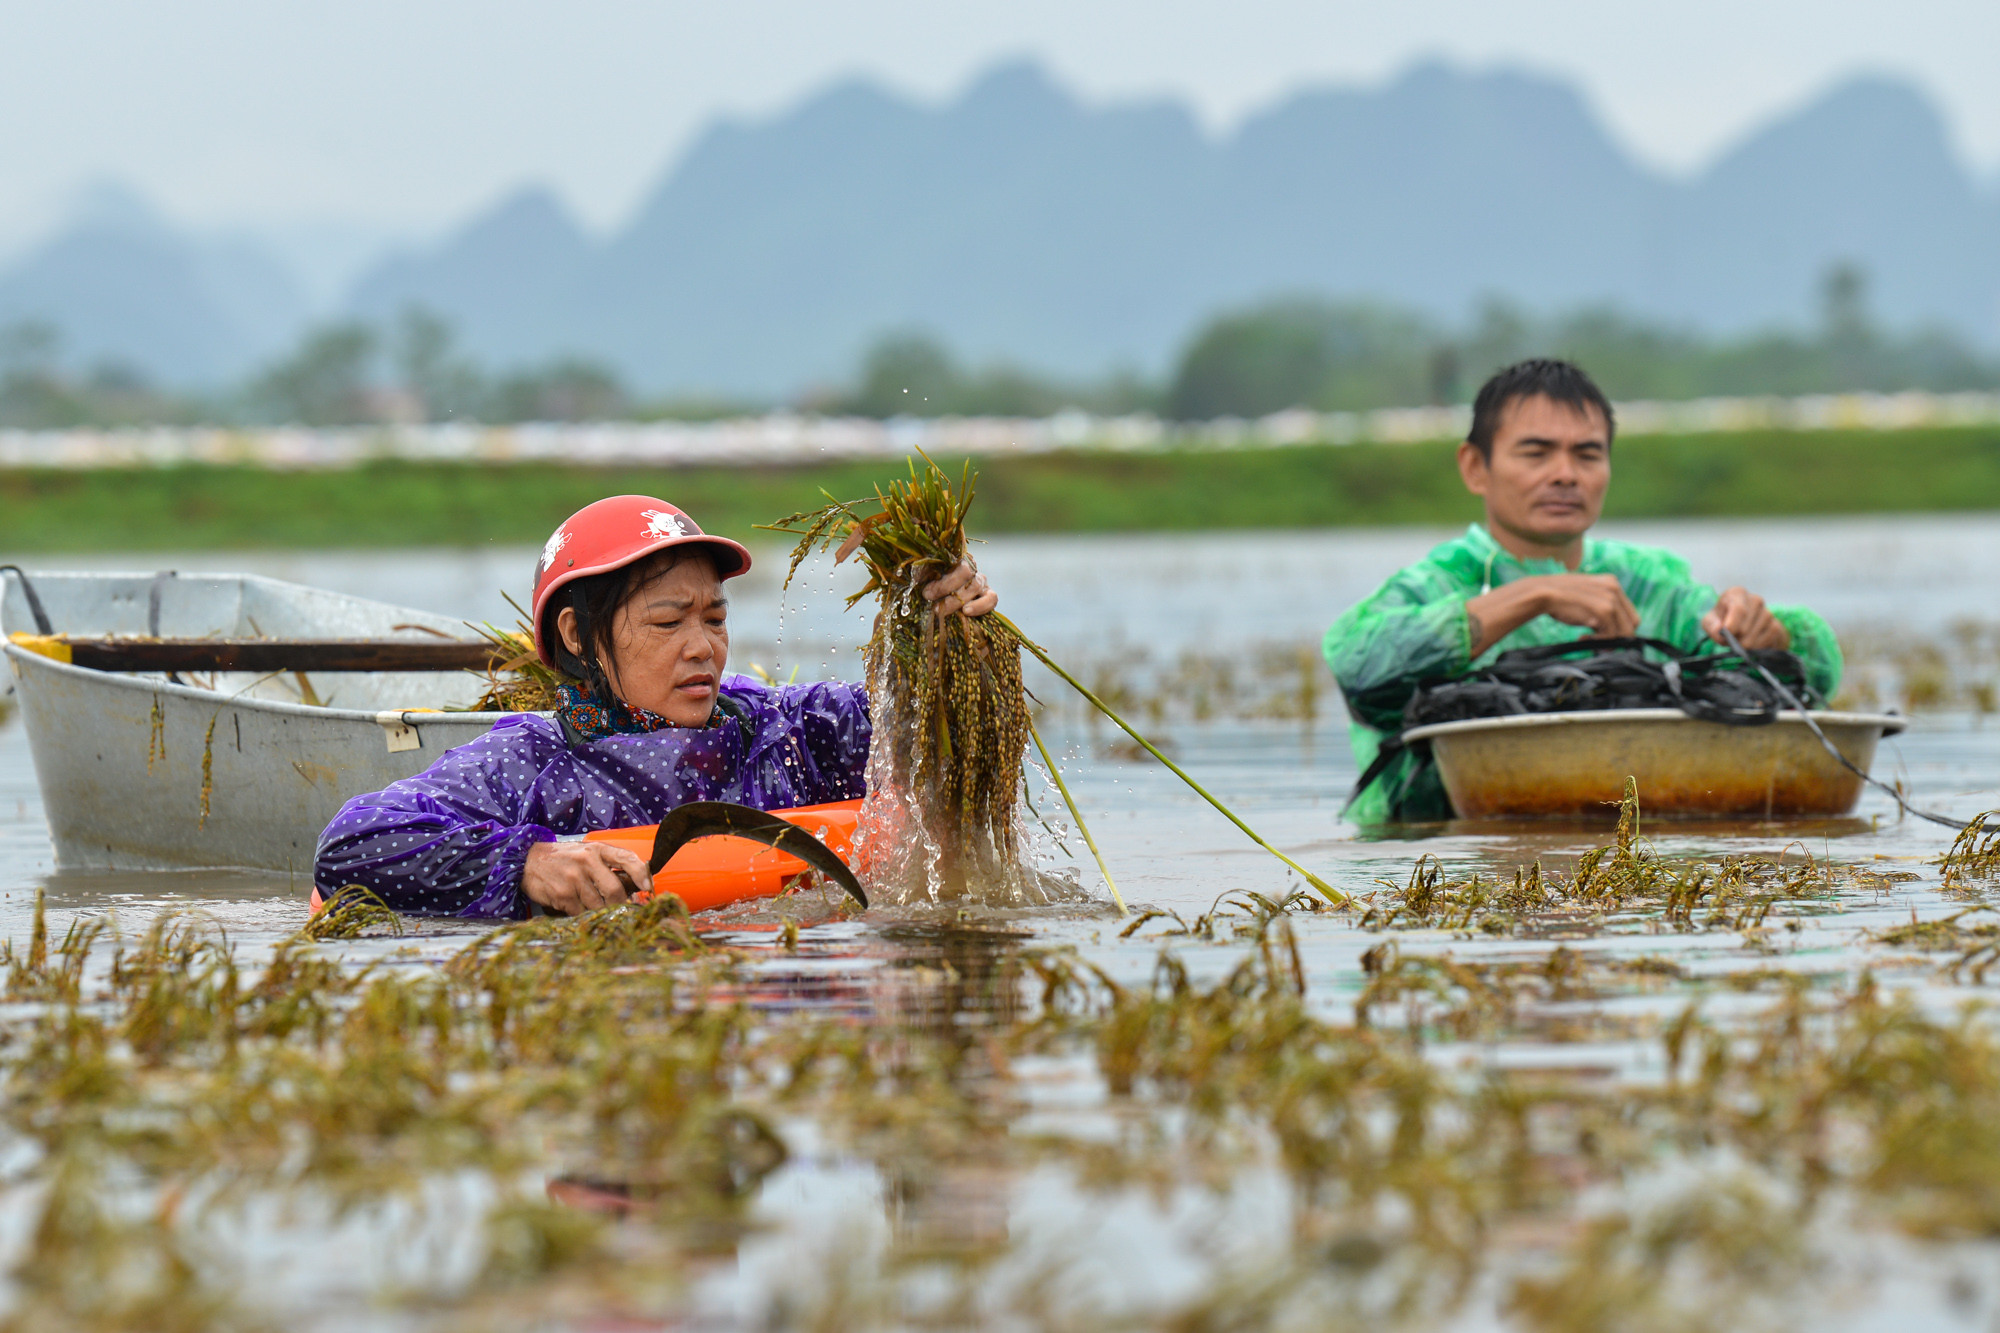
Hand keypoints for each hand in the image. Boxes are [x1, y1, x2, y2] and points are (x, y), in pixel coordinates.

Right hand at [522, 840, 649, 914]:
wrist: (527, 860)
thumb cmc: (564, 858)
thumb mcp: (586, 852)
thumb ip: (608, 864)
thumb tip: (634, 885)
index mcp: (597, 849)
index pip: (626, 858)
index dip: (641, 873)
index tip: (648, 887)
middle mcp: (586, 862)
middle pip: (615, 891)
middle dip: (620, 904)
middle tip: (620, 908)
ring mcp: (574, 879)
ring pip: (599, 905)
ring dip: (600, 910)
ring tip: (592, 905)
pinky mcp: (563, 895)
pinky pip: (581, 912)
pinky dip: (583, 913)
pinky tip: (576, 905)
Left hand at [921, 560, 996, 618]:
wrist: (939, 598)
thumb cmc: (930, 584)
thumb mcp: (923, 576)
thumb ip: (921, 573)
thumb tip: (916, 576)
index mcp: (955, 557)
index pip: (954, 563)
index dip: (942, 581)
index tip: (927, 593)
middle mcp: (970, 566)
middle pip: (965, 573)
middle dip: (947, 591)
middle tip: (933, 606)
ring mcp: (981, 580)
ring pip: (975, 586)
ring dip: (957, 601)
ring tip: (942, 612)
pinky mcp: (989, 595)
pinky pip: (992, 599)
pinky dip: (980, 606)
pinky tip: (966, 612)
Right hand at [1466, 573, 1638, 655]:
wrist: (1541, 593)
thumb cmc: (1559, 599)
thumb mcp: (1585, 598)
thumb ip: (1600, 608)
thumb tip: (1610, 630)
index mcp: (1611, 582)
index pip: (1629, 612)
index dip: (1620, 628)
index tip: (1604, 636)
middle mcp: (1615, 587)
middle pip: (1631, 622)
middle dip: (1617, 637)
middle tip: (1600, 644)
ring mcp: (1611, 597)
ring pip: (1624, 630)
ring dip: (1607, 640)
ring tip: (1587, 639)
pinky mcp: (1604, 608)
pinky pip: (1612, 633)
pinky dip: (1599, 640)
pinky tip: (1582, 636)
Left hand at [1702, 586, 1789, 651]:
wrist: (1739, 627)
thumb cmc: (1722, 620)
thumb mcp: (1710, 621)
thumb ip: (1712, 625)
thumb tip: (1720, 630)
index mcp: (1737, 593)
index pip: (1739, 609)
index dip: (1732, 625)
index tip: (1727, 634)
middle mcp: (1755, 600)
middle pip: (1746, 627)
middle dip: (1735, 638)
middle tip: (1730, 640)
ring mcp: (1768, 612)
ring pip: (1755, 636)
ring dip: (1744, 645)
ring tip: (1738, 642)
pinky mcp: (1776, 626)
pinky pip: (1766, 641)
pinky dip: (1756, 647)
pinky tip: (1750, 645)